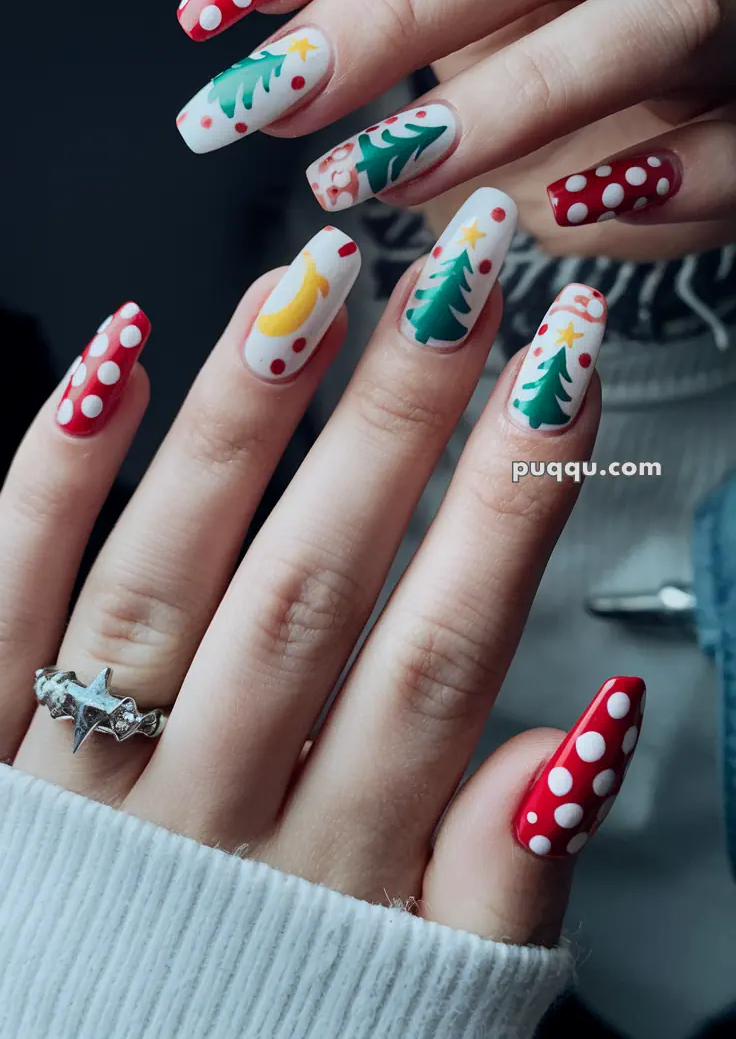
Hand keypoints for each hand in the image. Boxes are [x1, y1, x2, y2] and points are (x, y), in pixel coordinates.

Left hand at [2, 208, 640, 945]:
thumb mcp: (426, 1010)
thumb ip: (501, 884)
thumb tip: (586, 732)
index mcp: (331, 872)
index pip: (441, 652)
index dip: (509, 503)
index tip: (561, 368)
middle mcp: (203, 810)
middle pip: (313, 586)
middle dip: (399, 418)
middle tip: (458, 271)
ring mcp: (77, 779)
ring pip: (166, 576)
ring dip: (243, 422)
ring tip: (312, 283)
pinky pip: (1, 603)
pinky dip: (52, 480)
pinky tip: (114, 360)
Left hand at [174, 0, 735, 261]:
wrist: (663, 101)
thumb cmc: (533, 21)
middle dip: (397, 8)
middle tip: (274, 98)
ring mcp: (720, 16)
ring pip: (650, 23)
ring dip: (507, 101)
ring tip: (371, 176)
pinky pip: (731, 144)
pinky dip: (655, 182)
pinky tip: (551, 215)